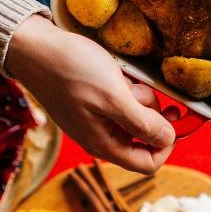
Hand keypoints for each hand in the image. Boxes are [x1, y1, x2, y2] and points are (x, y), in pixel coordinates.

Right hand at [6, 14, 174, 173]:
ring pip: (134, 116)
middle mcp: (101, 136)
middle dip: (150, 113)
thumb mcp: (115, 98)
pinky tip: (114, 74)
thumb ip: (143, 123)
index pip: (148, 163)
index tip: (174, 118)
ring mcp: (96, 118)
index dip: (166, 144)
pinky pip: (121, 100)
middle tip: (141, 90)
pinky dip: (125, 88)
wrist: (36, 48)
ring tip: (122, 80)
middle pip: (143, 137)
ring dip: (137, 97)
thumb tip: (168, 140)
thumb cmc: (72, 72)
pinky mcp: (94, 100)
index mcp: (104, 144)